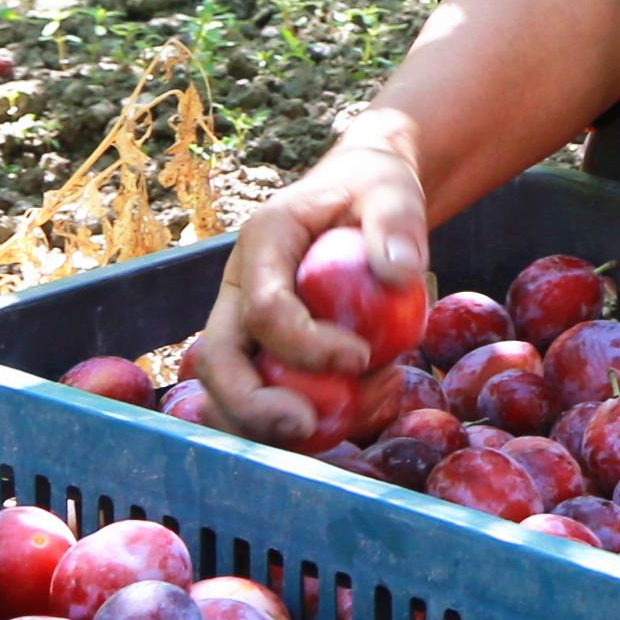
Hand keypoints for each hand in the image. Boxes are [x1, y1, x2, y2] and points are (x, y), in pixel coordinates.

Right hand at [188, 111, 429, 439]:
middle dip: (253, 407)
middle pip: (219, 362)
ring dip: (271, 427)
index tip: (361, 357)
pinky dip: (301, 424)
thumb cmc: (375, 192)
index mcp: (263, 242)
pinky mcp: (264, 352)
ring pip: (227, 393)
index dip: (305, 346)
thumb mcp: (392, 192)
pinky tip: (366, 409)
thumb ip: (395, 224)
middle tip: (309, 427)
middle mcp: (239, 288)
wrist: (363, 198)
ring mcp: (245, 325)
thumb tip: (399, 273)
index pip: (264, 308)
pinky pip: (265, 401)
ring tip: (349, 422)